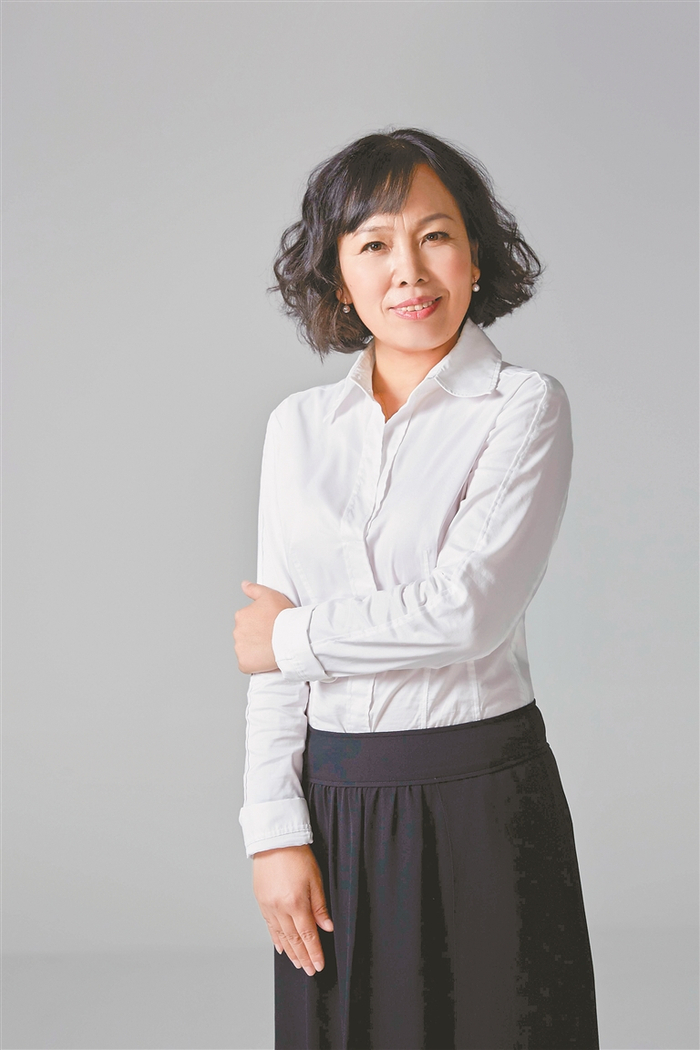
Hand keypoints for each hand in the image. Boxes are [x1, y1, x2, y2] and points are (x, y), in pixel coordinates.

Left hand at [233, 581, 294, 672]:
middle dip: (256, 636)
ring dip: (255, 649)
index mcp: (241, 616)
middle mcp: (237, 631)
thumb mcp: (270, 595)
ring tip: (270, 647)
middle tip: (271, 636)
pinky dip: (254, 663)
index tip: (270, 625)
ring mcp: (239, 648)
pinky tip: (265, 658)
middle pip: (245, 635)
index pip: (247, 620)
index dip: (260, 623)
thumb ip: (254, 589)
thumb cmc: (283, 616)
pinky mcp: (244, 663)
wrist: (291, 637)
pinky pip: (246, 664)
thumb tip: (244, 585)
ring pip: (245, 649)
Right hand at [252, 845, 333, 975]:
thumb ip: (320, 906)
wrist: (275, 841)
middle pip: (294, 940)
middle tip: (310, 970)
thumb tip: (327, 928)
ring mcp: (269, 906)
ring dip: (290, 952)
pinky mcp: (261, 901)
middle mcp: (280, 908)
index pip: (308, 936)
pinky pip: (269, 926)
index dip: (314, 952)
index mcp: (296, 903)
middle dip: (303, 957)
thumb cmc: (297, 856)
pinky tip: (281, 948)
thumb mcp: (316, 879)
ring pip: (281, 936)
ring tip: (298, 964)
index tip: (319, 965)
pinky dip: (276, 939)